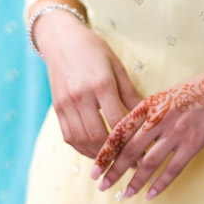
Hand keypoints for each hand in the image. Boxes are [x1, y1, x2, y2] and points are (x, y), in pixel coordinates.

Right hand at [35, 10, 141, 157]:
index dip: (131, 139)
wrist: (60, 40)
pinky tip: (94, 153)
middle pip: (99, 135)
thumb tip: (146, 116)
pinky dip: (82, 149)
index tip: (144, 150)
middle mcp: (81, 96)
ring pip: (82, 140)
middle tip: (131, 163)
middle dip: (116, 153)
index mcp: (100, 83)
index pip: (117, 120)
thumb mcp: (116, 66)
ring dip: (99, 155)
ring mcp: (66, 104)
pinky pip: (69, 137)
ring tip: (114, 162)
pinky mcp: (57, 109)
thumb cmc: (92, 49)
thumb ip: (129, 92)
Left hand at [91, 57, 203, 198]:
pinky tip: (151, 195)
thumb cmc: (192, 90)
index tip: (93, 168)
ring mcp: (177, 132)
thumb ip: (144, 114)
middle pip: (130, 150)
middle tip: (101, 186)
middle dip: (113, 171)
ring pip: (149, 162)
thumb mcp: (163, 96)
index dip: (104, 152)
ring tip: (125, 194)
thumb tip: (124, 135)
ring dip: (136, 181)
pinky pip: (173, 168)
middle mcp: (159, 119)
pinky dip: (161, 183)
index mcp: (148, 106)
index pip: (119, 133)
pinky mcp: (194, 143)